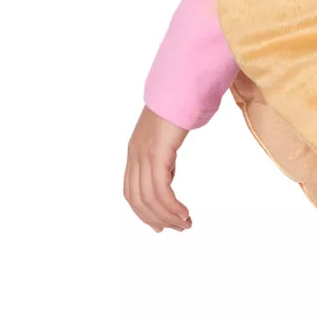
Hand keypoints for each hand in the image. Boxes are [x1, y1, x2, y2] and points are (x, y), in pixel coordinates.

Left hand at [125, 106, 191, 231]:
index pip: (131, 193)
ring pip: (149, 198)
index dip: (143, 213)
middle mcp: (135, 155)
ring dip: (167, 216)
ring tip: (186, 224)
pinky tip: (184, 213)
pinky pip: (161, 190)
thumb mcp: (166, 140)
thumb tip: (167, 177)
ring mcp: (144, 154)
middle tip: (178, 228)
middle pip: (138, 200)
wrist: (181, 87)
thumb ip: (162, 158)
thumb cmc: (179, 109)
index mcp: (135, 153)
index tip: (161, 227)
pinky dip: (171, 206)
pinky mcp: (157, 152)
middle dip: (157, 219)